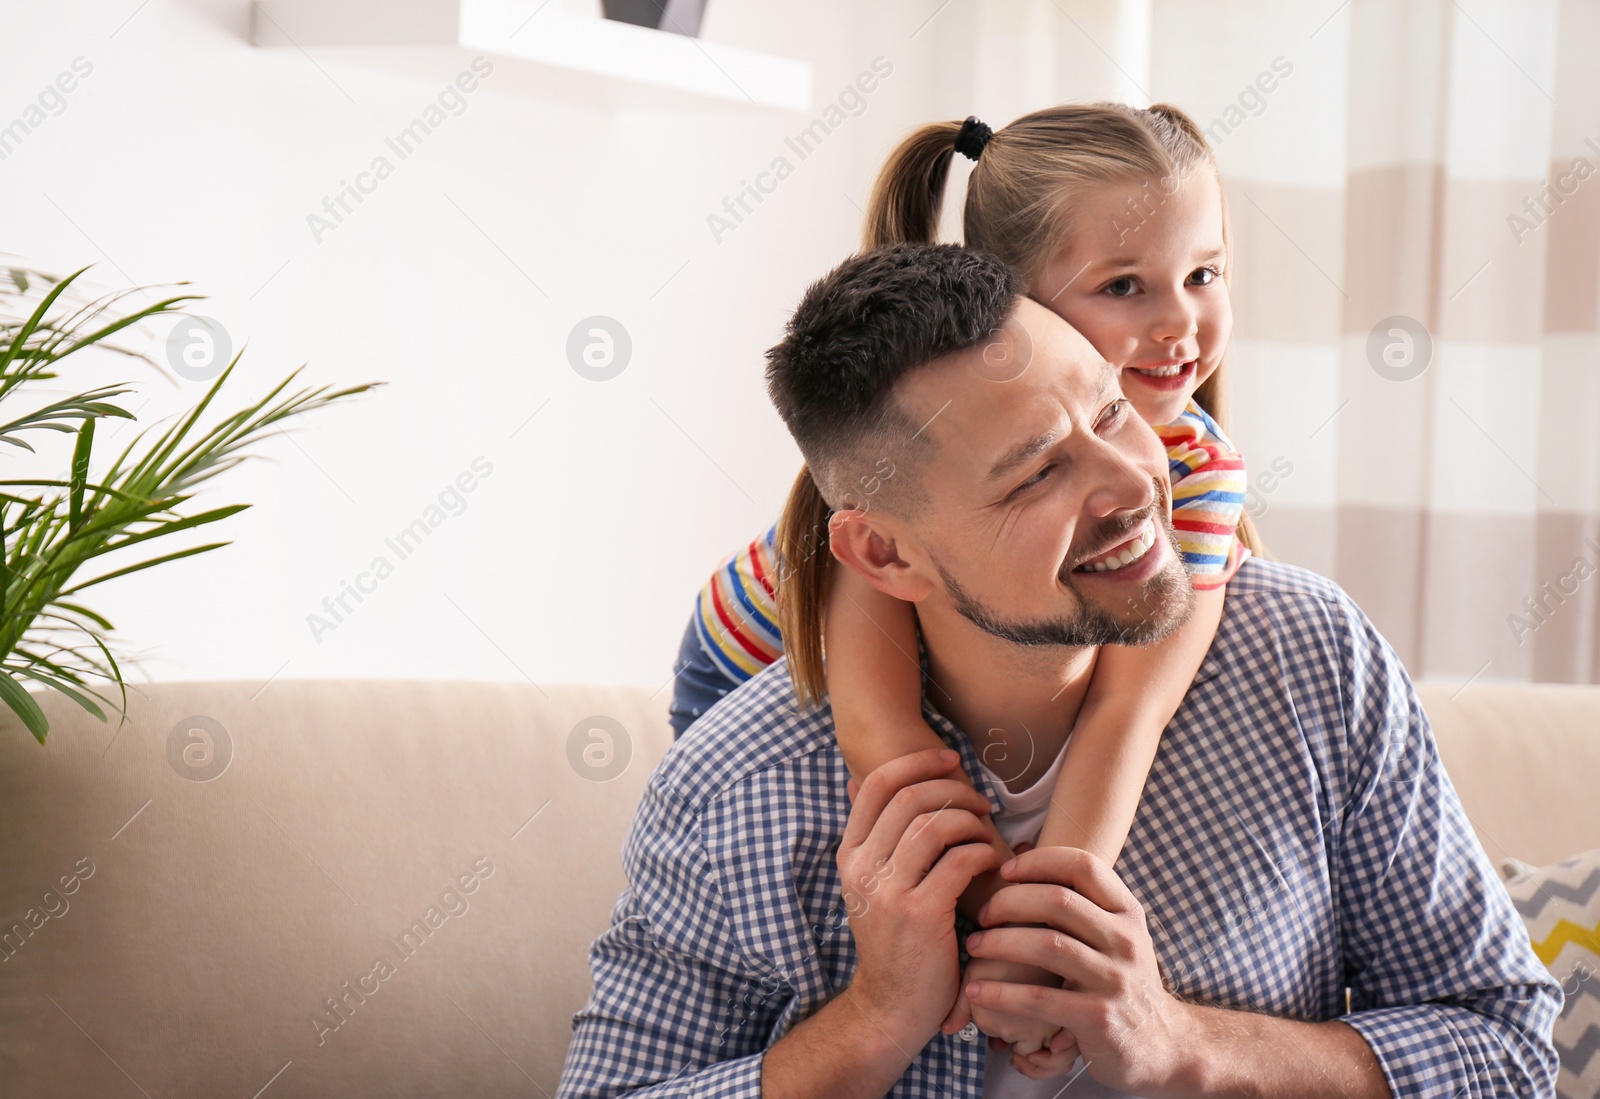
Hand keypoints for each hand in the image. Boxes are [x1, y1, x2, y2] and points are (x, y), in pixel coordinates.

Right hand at [838, 748, 1002, 1052]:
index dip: (916, 761)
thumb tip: (852, 780)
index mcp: (849, 855)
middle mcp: (862, 868)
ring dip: (971, 820)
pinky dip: (982, 852)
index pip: (876, 784)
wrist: (890, 1006)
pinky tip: (991, 862)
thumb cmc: (892, 940)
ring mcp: (889, 891)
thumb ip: (869, 838)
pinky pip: (960, 860)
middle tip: (979, 800)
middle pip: (911, 798)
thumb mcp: (866, 885)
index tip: (948, 758)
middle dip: (953, 788)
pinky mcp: (920, 914)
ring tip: (987, 829)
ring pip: (937, 825)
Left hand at [962, 847, 1194, 1096]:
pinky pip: (1039, 998)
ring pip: (1047, 945)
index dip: (1037, 861)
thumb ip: (1084, 907)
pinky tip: (977, 989)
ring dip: (999, 943)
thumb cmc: (1120, 982)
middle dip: (1009, 902)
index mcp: (1128, 912)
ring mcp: (1115, 980)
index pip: (1082, 865)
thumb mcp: (1117, 938)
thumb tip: (1025, 861)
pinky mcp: (1098, 1018)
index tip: (1004, 870)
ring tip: (973, 946)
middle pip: (1058, 900)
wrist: (1160, 1046)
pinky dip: (1001, 991)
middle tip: (982, 914)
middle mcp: (1127, 940)